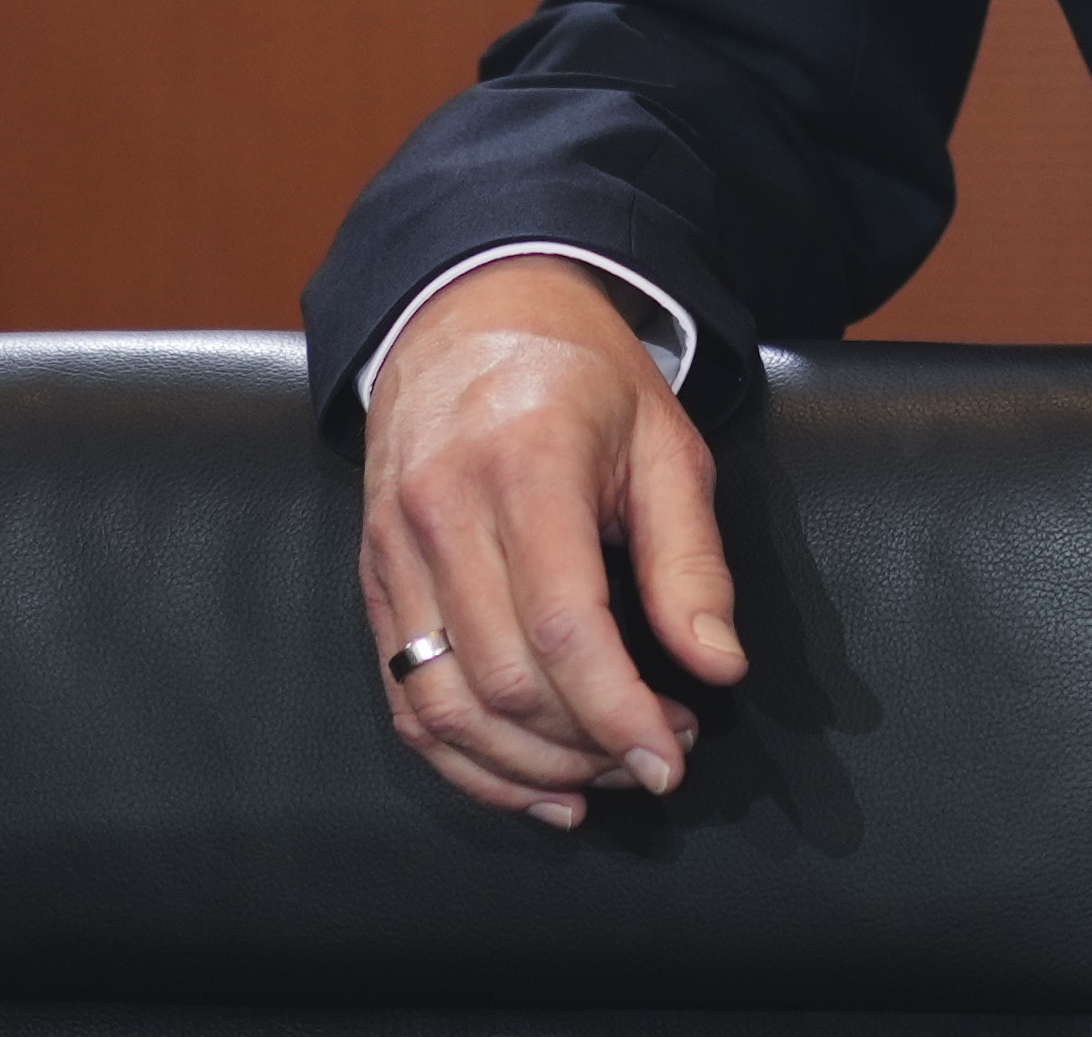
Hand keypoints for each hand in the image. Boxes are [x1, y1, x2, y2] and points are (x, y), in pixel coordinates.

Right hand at [358, 257, 748, 825]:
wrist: (469, 310)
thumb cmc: (580, 374)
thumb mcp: (664, 442)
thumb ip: (690, 561)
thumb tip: (717, 667)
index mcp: (525, 467)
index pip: (564, 628)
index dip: (618, 713)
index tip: (670, 758)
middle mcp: (442, 512)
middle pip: (506, 679)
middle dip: (589, 743)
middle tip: (655, 754)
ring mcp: (393, 549)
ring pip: (445, 706)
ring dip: (529, 766)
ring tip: (602, 776)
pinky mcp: (374, 578)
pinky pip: (405, 698)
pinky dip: (465, 760)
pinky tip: (532, 781)